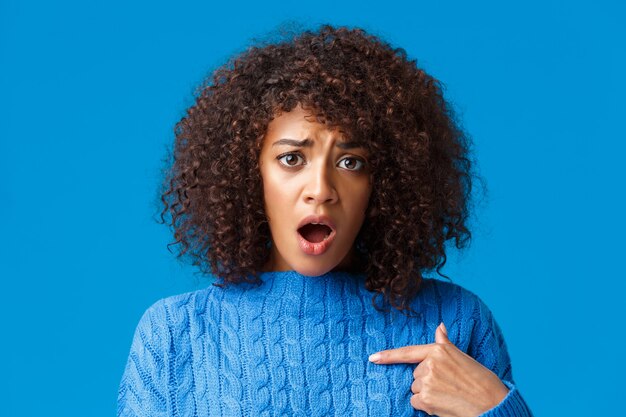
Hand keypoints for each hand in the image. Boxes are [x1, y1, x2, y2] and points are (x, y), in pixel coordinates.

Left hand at [368, 323, 508, 416]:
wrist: (492, 403)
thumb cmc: (481, 381)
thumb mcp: (463, 357)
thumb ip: (445, 344)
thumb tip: (440, 326)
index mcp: (439, 350)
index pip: (408, 352)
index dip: (388, 356)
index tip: (372, 358)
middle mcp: (430, 363)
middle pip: (416, 375)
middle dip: (427, 381)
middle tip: (449, 385)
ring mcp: (426, 380)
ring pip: (416, 389)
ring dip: (427, 394)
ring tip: (448, 395)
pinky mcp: (424, 398)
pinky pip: (415, 402)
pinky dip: (426, 406)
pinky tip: (443, 404)